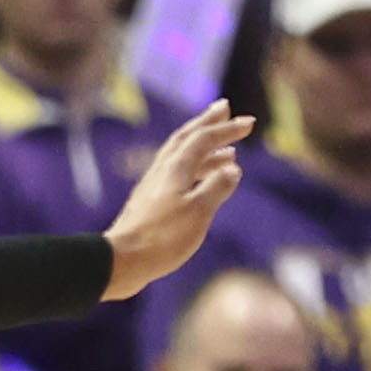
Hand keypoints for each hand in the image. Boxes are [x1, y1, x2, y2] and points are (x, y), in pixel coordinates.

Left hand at [102, 100, 255, 300]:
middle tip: (224, 108)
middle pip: (185, 138)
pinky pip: (175, 177)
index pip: (203, 139)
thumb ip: (217, 187)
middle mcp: (162, 172)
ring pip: (180, 158)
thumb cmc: (162, 238)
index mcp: (175, 169)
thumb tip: (232, 170)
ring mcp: (153, 188)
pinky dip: (194, 172)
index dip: (226, 129)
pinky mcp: (148, 204)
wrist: (121, 262)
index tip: (249, 122)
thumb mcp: (198, 211)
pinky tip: (204, 185)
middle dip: (207, 123)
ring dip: (204, 150)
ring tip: (228, 153)